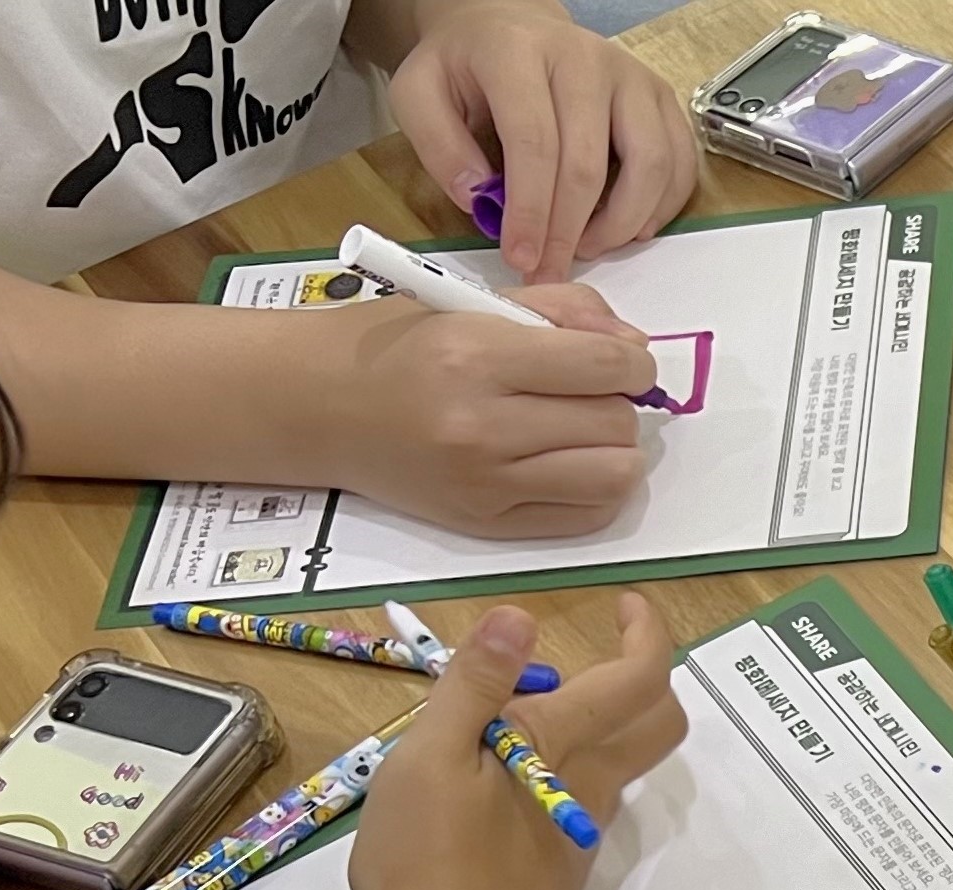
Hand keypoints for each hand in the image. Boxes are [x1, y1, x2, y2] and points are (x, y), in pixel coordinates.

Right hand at [307, 284, 655, 538]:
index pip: (606, 366)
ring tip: (584, 431)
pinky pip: (586, 517)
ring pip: (614, 476)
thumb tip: (637, 344)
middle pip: (615, 423)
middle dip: (619, 403)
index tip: (622, 360)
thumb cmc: (394, 345)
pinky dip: (598, 491)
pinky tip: (571, 465)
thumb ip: (562, 312)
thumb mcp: (471, 301)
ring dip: (617, 451)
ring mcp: (485, 484)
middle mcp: (483, 426)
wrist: (315, 405)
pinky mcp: (486, 526)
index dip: (634, 362)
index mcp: (478, 356)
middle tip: (590, 394)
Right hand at [349, 596, 684, 889]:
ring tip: (517, 720)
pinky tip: (500, 794)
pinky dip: (562, 780)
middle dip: (646, 679)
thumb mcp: (428, 757)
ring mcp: (578, 840)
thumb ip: (475, 684)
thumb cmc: (427, 861)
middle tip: (600, 655)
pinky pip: (581, 814)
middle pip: (657, 727)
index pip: (640, 679)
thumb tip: (521, 616)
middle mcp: (589, 791)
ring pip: (618, 771)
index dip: (647, 634)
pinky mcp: (560, 883)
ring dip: (598, 730)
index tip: (625, 606)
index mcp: (561, 746)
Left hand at [390, 0, 702, 281]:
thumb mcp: (421, 92)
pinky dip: (660, 208)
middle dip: (569, 232)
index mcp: (519, 52)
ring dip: (621, 225)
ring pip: (649, 166)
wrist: (510, 27)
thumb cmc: (468, 68)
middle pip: (588, 164)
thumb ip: (438, 144)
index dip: (530, 211)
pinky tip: (628, 229)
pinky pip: (679, 164)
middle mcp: (585, 57)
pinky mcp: (660, 96)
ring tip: (588, 247)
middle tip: (551, 271)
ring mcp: (631, 76)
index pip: (534, 142)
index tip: (521, 259)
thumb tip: (480, 199)